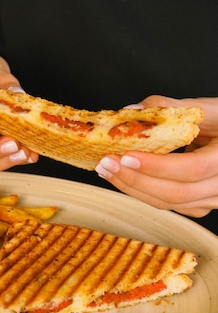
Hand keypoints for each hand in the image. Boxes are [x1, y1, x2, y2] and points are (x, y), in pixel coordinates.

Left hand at [95, 95, 217, 217]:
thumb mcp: (208, 108)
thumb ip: (172, 107)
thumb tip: (132, 111)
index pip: (192, 169)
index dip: (157, 166)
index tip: (127, 155)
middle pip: (176, 193)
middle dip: (135, 179)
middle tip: (105, 163)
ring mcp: (214, 199)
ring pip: (170, 204)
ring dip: (133, 187)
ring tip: (107, 169)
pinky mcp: (201, 203)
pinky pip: (170, 204)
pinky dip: (143, 191)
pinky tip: (124, 177)